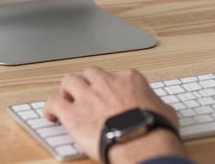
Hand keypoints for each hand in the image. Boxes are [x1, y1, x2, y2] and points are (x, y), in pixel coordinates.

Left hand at [44, 67, 184, 163]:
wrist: (141, 142)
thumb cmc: (154, 129)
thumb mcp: (164, 110)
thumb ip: (155, 104)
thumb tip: (159, 110)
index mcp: (129, 79)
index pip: (116, 75)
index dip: (112, 87)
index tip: (111, 96)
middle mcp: (106, 82)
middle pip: (90, 73)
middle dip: (88, 82)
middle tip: (87, 94)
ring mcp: (87, 95)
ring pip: (69, 81)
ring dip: (67, 90)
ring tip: (67, 100)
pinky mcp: (72, 113)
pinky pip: (53, 102)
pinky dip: (50, 108)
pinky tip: (51, 115)